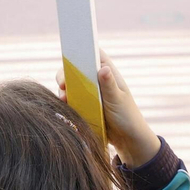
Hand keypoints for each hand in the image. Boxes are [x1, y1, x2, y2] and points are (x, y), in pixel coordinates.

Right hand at [56, 51, 159, 167]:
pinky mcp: (84, 104)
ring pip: (71, 83)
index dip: (82, 50)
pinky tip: (64, 104)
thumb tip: (103, 68)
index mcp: (108, 73)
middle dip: (66, 73)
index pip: (94, 54)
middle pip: (77, 68)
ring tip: (63, 97)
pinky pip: (71, 98)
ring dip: (64, 88)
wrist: (127, 139)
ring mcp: (90, 92)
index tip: (70, 54)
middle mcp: (97, 79)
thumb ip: (109, 85)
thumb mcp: (117, 100)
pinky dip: (66, 100)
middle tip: (63, 83)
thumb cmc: (127, 117)